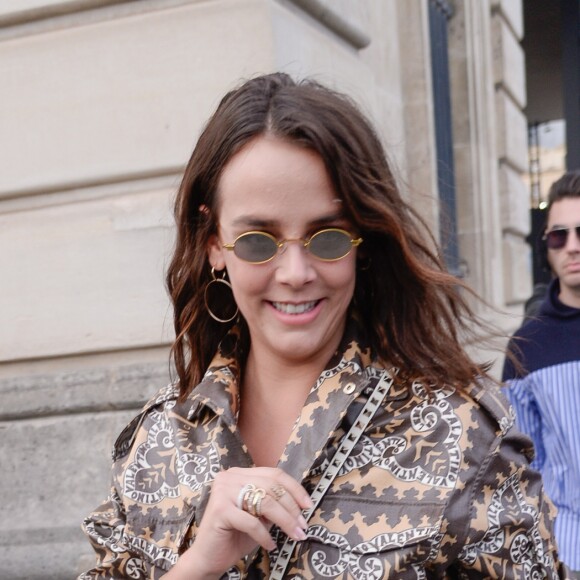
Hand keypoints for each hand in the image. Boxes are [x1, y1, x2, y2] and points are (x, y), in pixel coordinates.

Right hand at [162, 467, 312, 578]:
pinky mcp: (219, 509)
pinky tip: (270, 545)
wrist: (209, 557)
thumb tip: (301, 503)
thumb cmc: (236, 535)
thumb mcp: (260, 516)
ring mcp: (223, 490)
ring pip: (265, 502)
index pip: (274, 473)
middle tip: (303, 526)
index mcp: (240, 474)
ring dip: (285, 521)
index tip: (308, 505)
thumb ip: (274, 504)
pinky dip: (265, 535)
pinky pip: (252, 521)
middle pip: (272, 487)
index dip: (294, 488)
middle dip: (292, 508)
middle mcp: (230, 476)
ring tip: (294, 535)